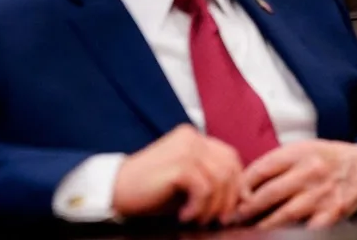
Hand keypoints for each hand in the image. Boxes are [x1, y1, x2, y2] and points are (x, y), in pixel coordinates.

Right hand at [113, 124, 245, 224]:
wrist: (115, 190)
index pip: (230, 157)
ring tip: (196, 219)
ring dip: (212, 206)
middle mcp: (192, 137)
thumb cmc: (149, 190)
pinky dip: (198, 207)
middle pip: (230, 168)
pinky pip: (205, 189)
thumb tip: (241, 198)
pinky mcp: (179, 164)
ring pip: (220, 180)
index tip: (233, 208)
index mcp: (193, 137)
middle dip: (228, 199)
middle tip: (216, 219)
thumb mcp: (186, 182)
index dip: (237, 184)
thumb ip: (210, 181)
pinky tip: (184, 215)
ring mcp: (186, 148)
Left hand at [235, 140, 356, 229]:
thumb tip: (245, 184)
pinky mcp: (333, 214)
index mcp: (299, 153)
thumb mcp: (303, 149)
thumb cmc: (328, 159)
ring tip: (249, 230)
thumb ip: (277, 163)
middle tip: (232, 217)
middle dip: (247, 208)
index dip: (242, 184)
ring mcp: (322, 195)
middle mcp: (310, 172)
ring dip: (263, 225)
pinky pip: (308, 229)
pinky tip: (279, 235)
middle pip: (270, 193)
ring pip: (285, 215)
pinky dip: (291, 233)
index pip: (262, 168)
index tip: (232, 195)